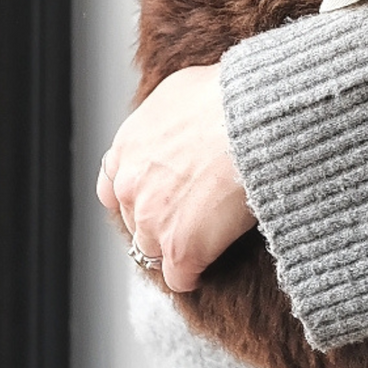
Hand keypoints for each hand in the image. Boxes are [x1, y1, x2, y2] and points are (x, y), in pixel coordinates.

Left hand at [96, 65, 255, 292]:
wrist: (253, 121)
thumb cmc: (231, 97)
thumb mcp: (183, 89)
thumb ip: (167, 115)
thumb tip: (180, 116)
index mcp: (127, 146)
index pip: (114, 185)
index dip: (140, 193)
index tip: (161, 196)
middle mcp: (129, 185)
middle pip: (135, 219)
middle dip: (159, 218)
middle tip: (192, 214)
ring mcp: (151, 220)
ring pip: (152, 249)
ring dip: (174, 246)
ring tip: (204, 241)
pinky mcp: (180, 248)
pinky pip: (179, 277)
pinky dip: (192, 274)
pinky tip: (207, 266)